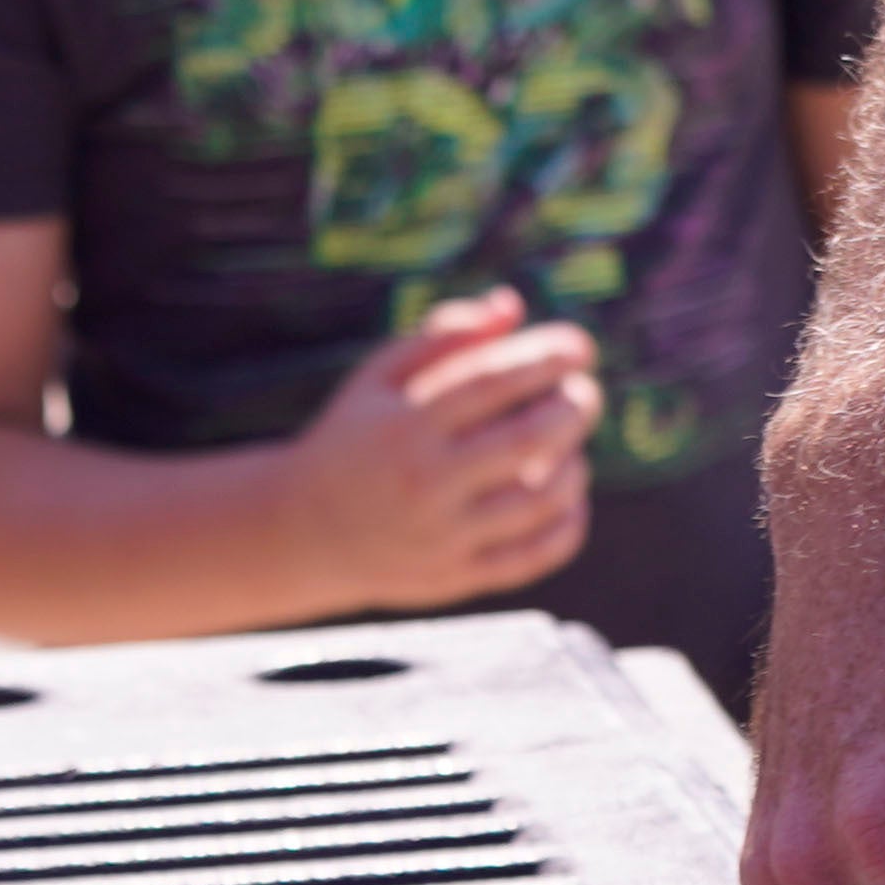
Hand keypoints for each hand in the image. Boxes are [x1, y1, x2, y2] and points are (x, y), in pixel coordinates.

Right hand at [277, 292, 600, 613]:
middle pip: (527, 441)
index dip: (547, 357)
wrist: (300, 532)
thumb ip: (443, 336)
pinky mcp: (451, 579)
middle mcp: (424, 482)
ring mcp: (440, 537)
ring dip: (574, 466)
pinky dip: (567, 526)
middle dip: (573, 409)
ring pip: (538, 501)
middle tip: (585, 393)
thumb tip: (511, 305)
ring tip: (571, 445)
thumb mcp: (379, 378)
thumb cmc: (354, 438)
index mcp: (405, 425)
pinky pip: (531, 557)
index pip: (493, 381)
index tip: (580, 347)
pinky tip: (570, 497)